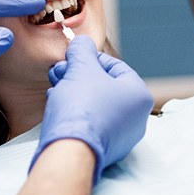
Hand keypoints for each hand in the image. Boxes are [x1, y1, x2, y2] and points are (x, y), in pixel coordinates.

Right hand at [30, 35, 153, 183]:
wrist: (69, 152)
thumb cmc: (82, 108)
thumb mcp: (81, 68)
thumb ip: (82, 50)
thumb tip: (81, 43)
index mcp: (139, 95)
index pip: (116, 67)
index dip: (91, 57)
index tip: (73, 56)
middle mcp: (136, 118)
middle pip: (104, 86)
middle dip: (79, 74)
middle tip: (59, 70)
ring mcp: (121, 136)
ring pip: (96, 104)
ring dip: (74, 91)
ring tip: (54, 85)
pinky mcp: (104, 150)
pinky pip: (91, 122)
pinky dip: (76, 111)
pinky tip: (58, 104)